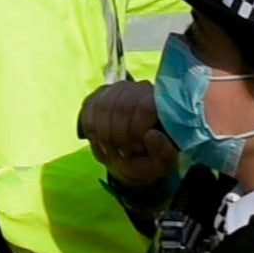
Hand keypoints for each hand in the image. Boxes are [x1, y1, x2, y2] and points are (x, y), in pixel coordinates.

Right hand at [79, 74, 176, 189]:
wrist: (131, 158)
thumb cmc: (150, 160)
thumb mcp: (164, 163)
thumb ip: (164, 152)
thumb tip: (151, 135)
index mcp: (163, 104)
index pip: (144, 106)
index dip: (135, 129)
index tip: (137, 148)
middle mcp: (141, 89)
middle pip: (120, 106)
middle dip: (118, 136)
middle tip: (124, 153)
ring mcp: (119, 89)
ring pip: (102, 106)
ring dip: (104, 135)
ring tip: (113, 150)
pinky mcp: (100, 95)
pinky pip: (89, 109)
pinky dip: (92, 131)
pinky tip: (102, 142)